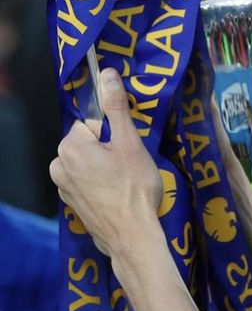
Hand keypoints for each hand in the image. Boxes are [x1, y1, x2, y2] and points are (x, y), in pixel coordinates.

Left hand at [50, 68, 162, 261]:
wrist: (132, 235)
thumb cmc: (134, 189)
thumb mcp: (130, 142)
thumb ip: (116, 107)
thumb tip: (106, 74)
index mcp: (70, 147)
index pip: (92, 123)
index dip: (113, 133)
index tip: (125, 149)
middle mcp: (59, 165)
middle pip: (88, 141)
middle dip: (108, 149)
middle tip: (128, 165)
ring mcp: (63, 186)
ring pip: (87, 161)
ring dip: (105, 166)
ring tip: (124, 181)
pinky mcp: (71, 202)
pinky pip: (86, 180)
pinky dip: (100, 182)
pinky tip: (116, 194)